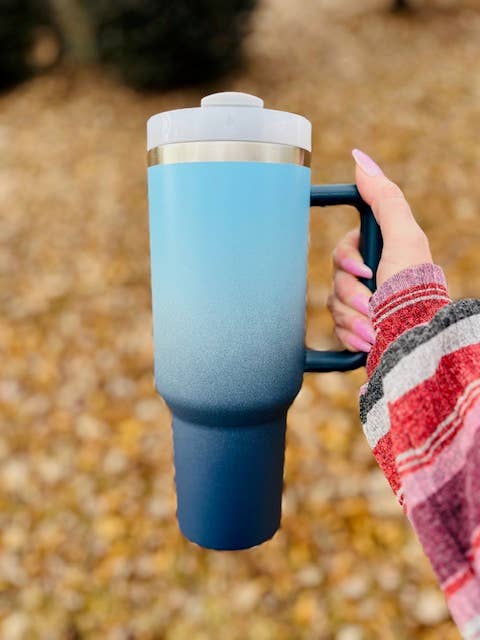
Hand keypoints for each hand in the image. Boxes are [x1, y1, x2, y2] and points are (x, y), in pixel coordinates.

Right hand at [327, 149, 432, 351]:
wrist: (414, 340)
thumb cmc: (412, 288)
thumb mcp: (404, 236)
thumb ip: (384, 198)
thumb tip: (361, 160)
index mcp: (381, 255)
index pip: (342, 251)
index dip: (347, 260)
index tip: (365, 269)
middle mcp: (372, 279)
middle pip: (336, 279)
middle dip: (352, 294)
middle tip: (371, 302)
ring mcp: (363, 306)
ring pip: (334, 305)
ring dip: (353, 318)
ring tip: (374, 328)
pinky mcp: (357, 331)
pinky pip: (337, 329)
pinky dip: (351, 335)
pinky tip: (368, 341)